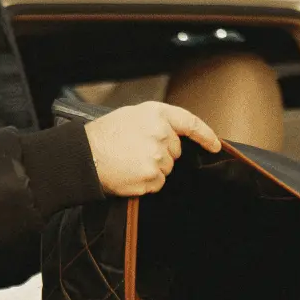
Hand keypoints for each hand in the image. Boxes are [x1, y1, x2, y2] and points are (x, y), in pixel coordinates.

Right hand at [83, 101, 220, 196]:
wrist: (84, 156)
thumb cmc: (103, 136)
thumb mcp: (131, 116)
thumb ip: (157, 123)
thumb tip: (173, 137)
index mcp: (157, 114)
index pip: (190, 123)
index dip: (206, 135)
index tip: (215, 145)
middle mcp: (160, 134)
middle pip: (176, 151)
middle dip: (163, 154)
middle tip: (137, 152)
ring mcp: (157, 157)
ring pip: (167, 169)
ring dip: (153, 169)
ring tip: (130, 162)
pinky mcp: (151, 177)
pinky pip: (158, 184)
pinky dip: (147, 183)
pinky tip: (130, 174)